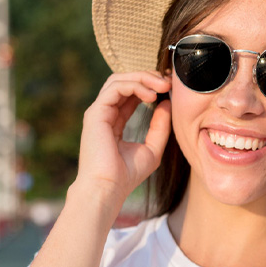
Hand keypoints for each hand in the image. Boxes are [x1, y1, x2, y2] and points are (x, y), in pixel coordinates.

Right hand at [76, 71, 171, 204]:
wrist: (109, 188)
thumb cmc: (127, 175)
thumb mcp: (152, 148)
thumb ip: (160, 126)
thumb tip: (167, 103)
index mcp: (115, 121)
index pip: (130, 94)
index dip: (149, 86)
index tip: (169, 88)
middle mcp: (105, 114)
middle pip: (124, 81)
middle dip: (147, 77)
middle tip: (168, 82)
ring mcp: (98, 112)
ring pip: (118, 80)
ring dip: (142, 78)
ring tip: (162, 86)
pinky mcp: (96, 113)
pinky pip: (115, 88)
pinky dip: (135, 86)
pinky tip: (151, 96)